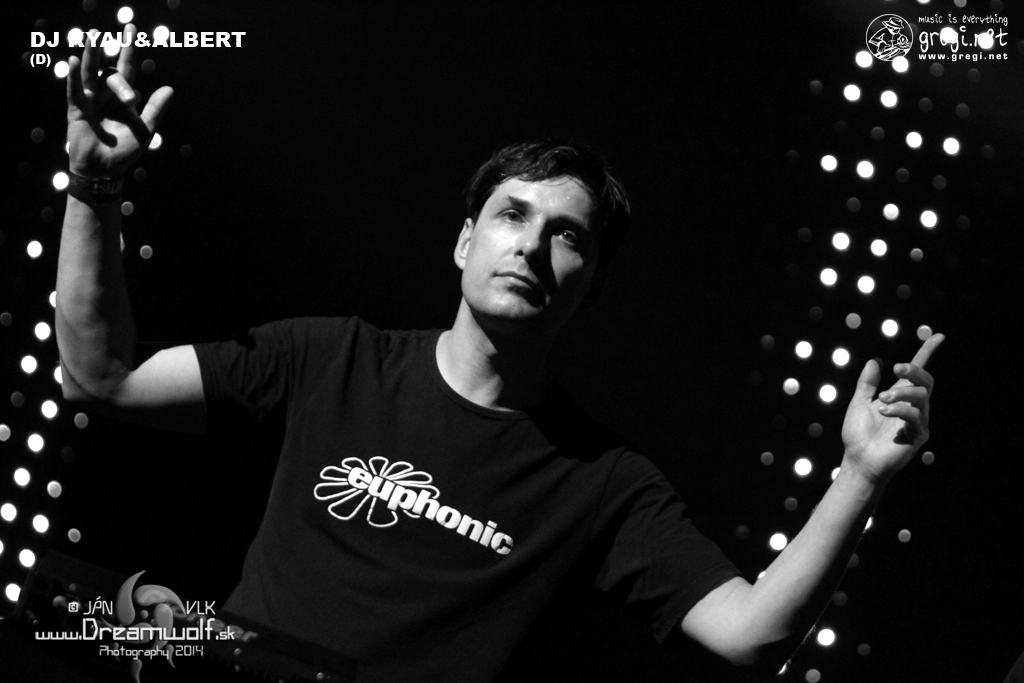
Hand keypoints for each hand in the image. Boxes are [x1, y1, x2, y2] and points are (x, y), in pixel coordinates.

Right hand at [66, 24, 172, 178]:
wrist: (106, 170)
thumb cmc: (125, 151)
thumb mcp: (145, 130)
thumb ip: (155, 109)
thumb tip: (170, 88)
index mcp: (123, 97)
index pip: (127, 68)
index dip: (129, 49)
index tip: (130, 28)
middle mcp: (106, 95)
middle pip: (111, 73)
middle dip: (120, 82)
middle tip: (130, 99)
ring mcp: (90, 100)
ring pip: (90, 73)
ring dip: (91, 55)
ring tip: (92, 36)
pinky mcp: (77, 109)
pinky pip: (75, 90)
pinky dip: (75, 76)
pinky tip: (73, 60)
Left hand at [840, 333, 944, 482]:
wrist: (857, 459)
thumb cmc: (858, 435)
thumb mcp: (859, 403)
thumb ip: (867, 384)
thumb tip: (874, 361)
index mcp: (900, 397)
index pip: (918, 373)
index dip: (927, 354)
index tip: (938, 337)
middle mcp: (913, 407)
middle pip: (926, 381)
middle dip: (914, 370)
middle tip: (896, 368)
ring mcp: (918, 421)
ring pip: (922, 396)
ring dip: (901, 393)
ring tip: (881, 401)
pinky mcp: (918, 436)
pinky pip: (916, 416)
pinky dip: (900, 409)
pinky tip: (884, 411)